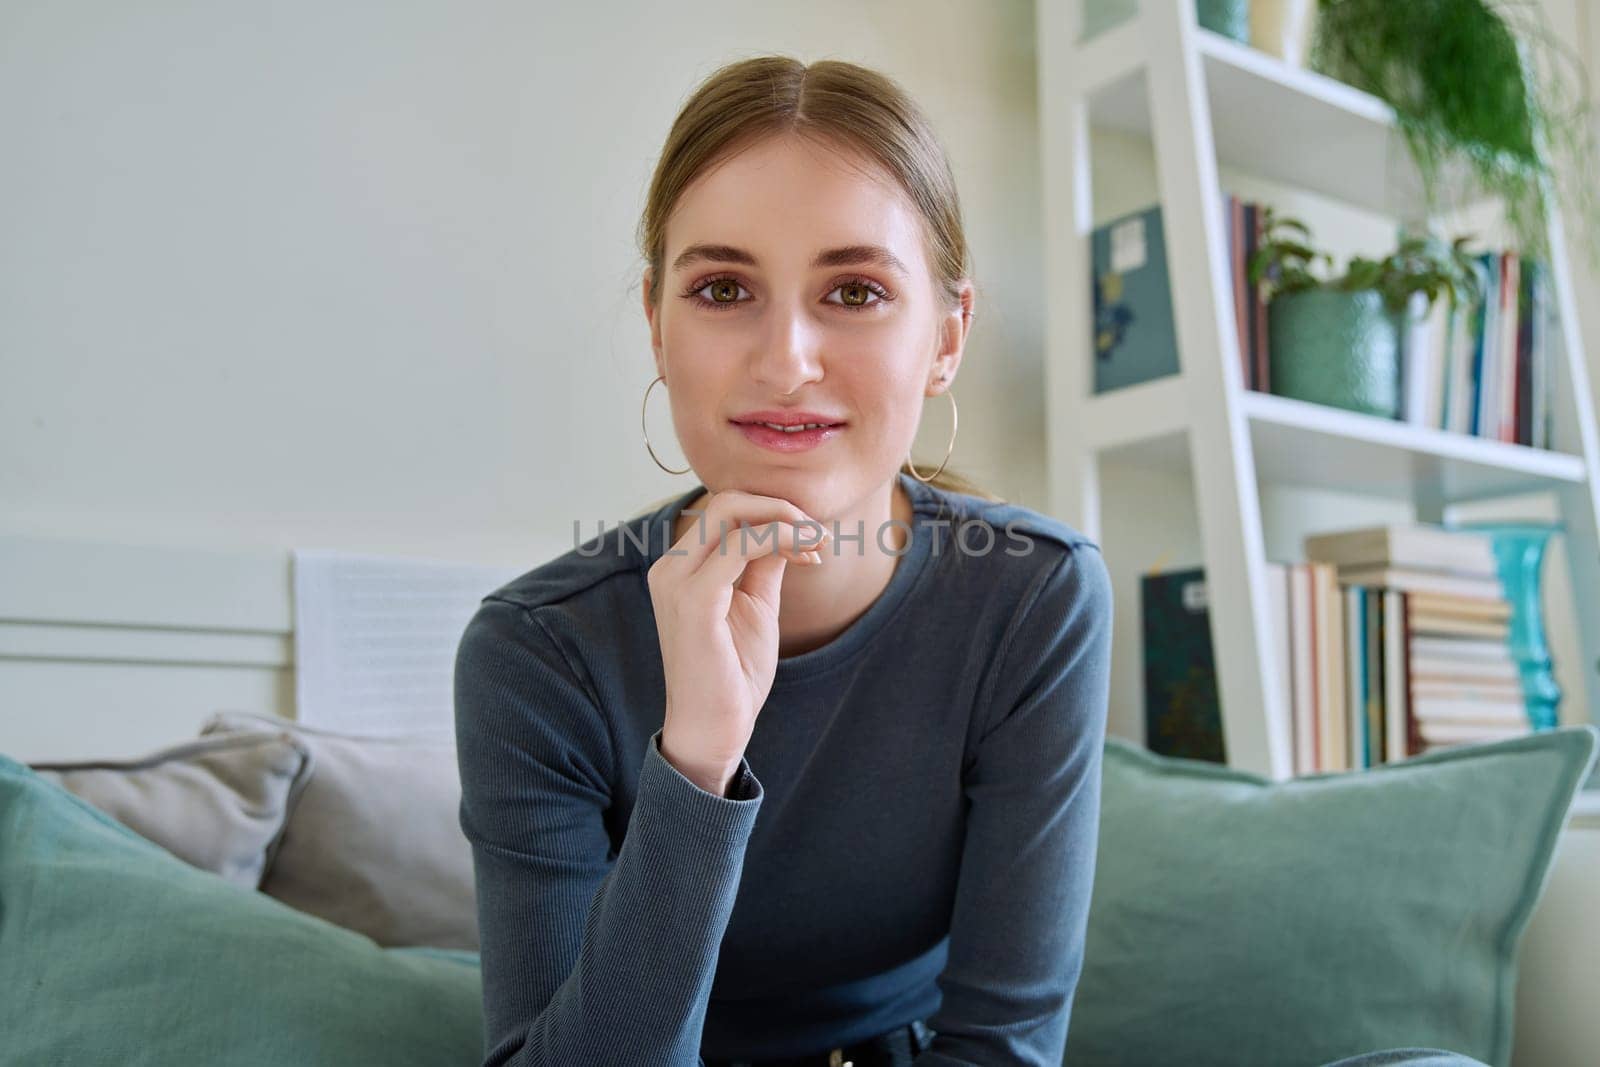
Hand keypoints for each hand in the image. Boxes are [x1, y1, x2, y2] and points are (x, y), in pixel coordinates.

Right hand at [645, 489, 828, 794]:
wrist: (714, 730)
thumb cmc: (733, 674)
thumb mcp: (755, 605)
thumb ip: (764, 563)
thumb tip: (786, 527)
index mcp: (680, 568)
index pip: (725, 511)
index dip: (773, 513)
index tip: (812, 538)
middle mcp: (669, 568)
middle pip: (724, 501)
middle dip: (779, 506)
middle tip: (817, 532)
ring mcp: (676, 582)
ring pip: (729, 512)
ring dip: (784, 520)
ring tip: (817, 544)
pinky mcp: (693, 601)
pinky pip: (740, 546)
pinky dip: (779, 539)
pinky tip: (806, 556)